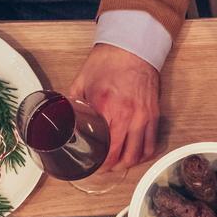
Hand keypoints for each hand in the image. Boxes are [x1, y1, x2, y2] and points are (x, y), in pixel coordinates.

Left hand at [68, 43, 158, 170]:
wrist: (133, 47)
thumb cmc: (108, 61)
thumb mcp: (82, 81)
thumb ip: (73, 101)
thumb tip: (63, 115)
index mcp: (108, 108)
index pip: (107, 149)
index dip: (100, 164)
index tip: (93, 166)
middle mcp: (129, 116)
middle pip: (124, 157)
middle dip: (113, 168)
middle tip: (104, 169)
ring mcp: (144, 117)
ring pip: (140, 154)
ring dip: (129, 163)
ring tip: (119, 165)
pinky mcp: (154, 114)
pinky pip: (152, 143)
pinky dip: (144, 153)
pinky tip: (135, 155)